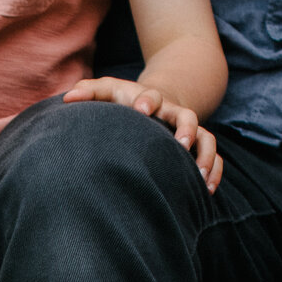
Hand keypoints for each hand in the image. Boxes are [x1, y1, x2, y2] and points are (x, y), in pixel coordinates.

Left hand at [63, 77, 221, 191]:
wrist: (153, 104)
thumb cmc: (124, 100)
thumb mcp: (108, 91)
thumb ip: (88, 91)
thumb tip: (68, 97)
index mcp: (150, 101)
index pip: (152, 96)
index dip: (148, 102)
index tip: (141, 111)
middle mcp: (173, 113)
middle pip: (187, 116)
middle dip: (186, 128)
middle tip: (181, 144)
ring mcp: (187, 130)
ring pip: (207, 138)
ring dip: (204, 156)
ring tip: (198, 177)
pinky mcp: (197, 146)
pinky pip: (213, 156)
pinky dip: (214, 172)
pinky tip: (207, 191)